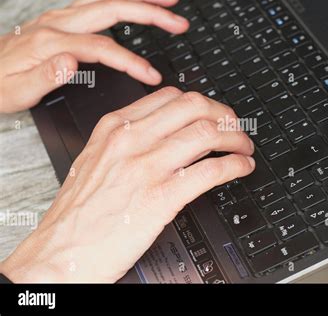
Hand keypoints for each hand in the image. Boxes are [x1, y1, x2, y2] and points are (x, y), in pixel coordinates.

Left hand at [0, 0, 188, 112]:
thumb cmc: (0, 85)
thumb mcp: (15, 93)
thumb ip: (45, 77)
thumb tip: (72, 62)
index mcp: (51, 42)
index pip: (102, 47)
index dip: (131, 60)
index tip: (152, 75)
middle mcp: (59, 22)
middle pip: (113, 8)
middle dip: (150, 12)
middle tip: (178, 21)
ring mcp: (62, 16)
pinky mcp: (65, 17)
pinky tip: (139, 0)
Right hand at [0, 88, 254, 281]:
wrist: (60, 253)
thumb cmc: (77, 213)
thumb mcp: (97, 161)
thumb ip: (128, 142)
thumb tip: (167, 134)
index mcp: (114, 128)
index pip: (169, 96)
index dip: (201, 103)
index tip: (213, 114)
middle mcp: (132, 140)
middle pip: (194, 106)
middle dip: (223, 115)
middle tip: (234, 128)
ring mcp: (147, 166)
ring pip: (207, 133)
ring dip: (236, 139)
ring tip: (244, 148)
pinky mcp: (161, 197)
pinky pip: (211, 170)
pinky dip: (235, 165)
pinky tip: (241, 168)